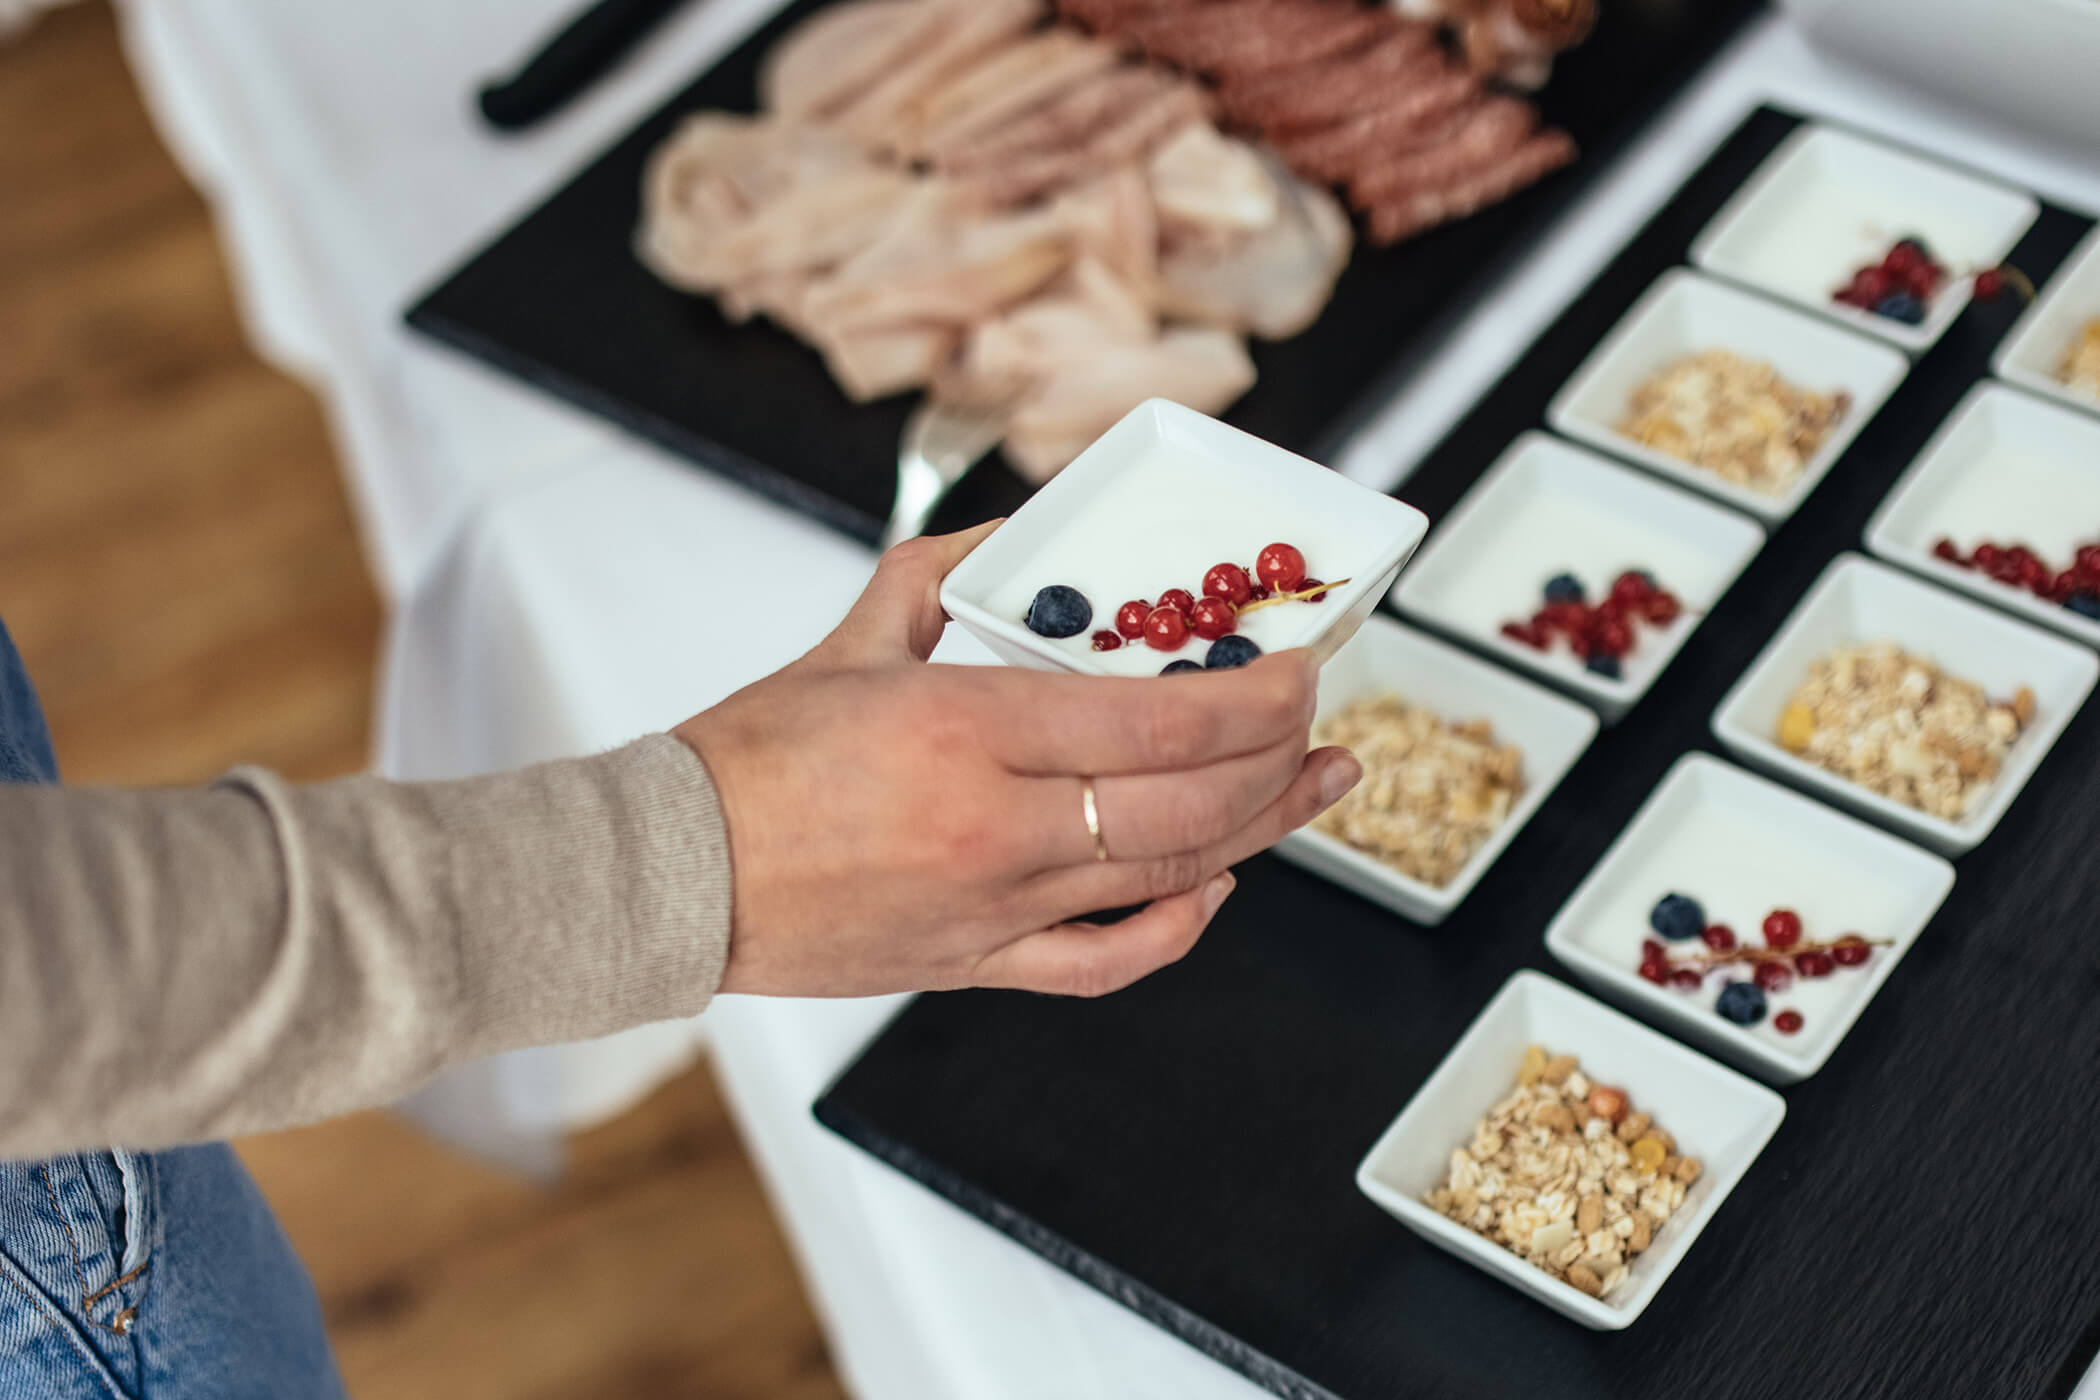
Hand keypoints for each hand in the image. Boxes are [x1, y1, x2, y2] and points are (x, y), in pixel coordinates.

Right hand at [673, 521, 1360, 998]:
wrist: (672, 874)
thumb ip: (945, 572)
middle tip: (1317, 721)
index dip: (1255, 699)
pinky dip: (1175, 931)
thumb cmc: (750, 759)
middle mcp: (995, 824)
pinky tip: (1215, 891)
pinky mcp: (975, 964)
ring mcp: (993, 906)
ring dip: (1260, 829)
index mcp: (967, 727)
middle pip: (1188, 801)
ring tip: (1315, 788)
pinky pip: (1104, 962)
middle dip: (1278, 757)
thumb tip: (1016, 535)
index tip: (1298, 670)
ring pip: (1168, 877)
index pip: (1160, 717)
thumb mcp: (854, 636)